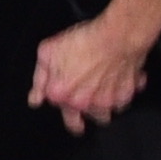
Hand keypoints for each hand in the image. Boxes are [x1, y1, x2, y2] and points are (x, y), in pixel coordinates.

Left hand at [26, 13, 153, 127]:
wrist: (117, 35)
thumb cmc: (85, 40)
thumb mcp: (48, 52)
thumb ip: (40, 79)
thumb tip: (35, 99)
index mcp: (61, 94)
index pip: (59, 112)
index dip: (62, 104)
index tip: (65, 98)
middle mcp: (82, 103)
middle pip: (79, 124)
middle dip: (78, 121)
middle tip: (80, 115)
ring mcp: (105, 102)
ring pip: (102, 116)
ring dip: (100, 108)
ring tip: (99, 94)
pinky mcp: (124, 96)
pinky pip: (122, 102)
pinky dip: (121, 95)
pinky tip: (117, 82)